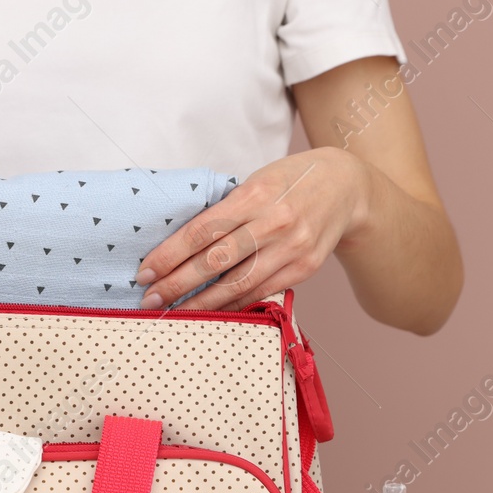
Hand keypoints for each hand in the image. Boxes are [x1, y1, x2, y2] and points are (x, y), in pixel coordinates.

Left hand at [135, 147, 371, 310]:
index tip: (145, 271)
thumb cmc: (291, 181)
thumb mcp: (257, 181)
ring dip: (201, 303)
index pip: (202, 231)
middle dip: (177, 283)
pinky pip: (261, 292)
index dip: (169, 254)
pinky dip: (233, 305)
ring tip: (173, 311)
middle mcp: (274, 223)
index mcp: (255, 195)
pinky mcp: (304, 268)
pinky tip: (211, 311)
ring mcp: (292, 248)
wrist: (347, 187)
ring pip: (237, 284)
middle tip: (149, 299)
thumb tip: (180, 242)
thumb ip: (226, 210)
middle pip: (215, 261)